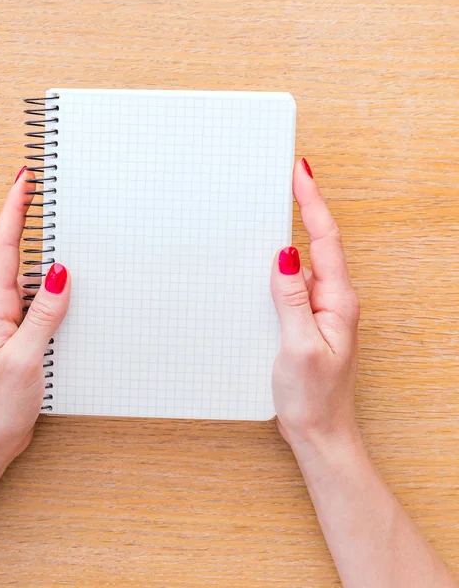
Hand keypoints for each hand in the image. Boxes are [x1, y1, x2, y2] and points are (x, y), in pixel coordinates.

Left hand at [0, 167, 70, 464]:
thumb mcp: (23, 357)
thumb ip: (44, 314)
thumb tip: (61, 273)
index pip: (4, 246)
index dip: (14, 209)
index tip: (24, 180)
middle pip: (14, 253)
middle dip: (26, 218)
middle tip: (44, 191)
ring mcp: (9, 322)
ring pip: (30, 277)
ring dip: (44, 253)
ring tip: (64, 231)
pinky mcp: (21, 337)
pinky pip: (39, 301)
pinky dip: (54, 287)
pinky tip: (69, 287)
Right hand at [271, 158, 360, 455]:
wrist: (319, 431)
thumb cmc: (313, 396)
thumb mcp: (299, 346)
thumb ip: (291, 299)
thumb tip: (285, 255)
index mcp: (337, 301)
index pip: (324, 241)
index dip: (312, 203)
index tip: (300, 173)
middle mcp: (332, 300)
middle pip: (319, 243)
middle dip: (305, 206)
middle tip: (287, 178)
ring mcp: (319, 310)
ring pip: (305, 262)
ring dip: (293, 232)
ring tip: (276, 207)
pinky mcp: (305, 321)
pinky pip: (294, 283)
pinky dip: (281, 264)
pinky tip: (267, 260)